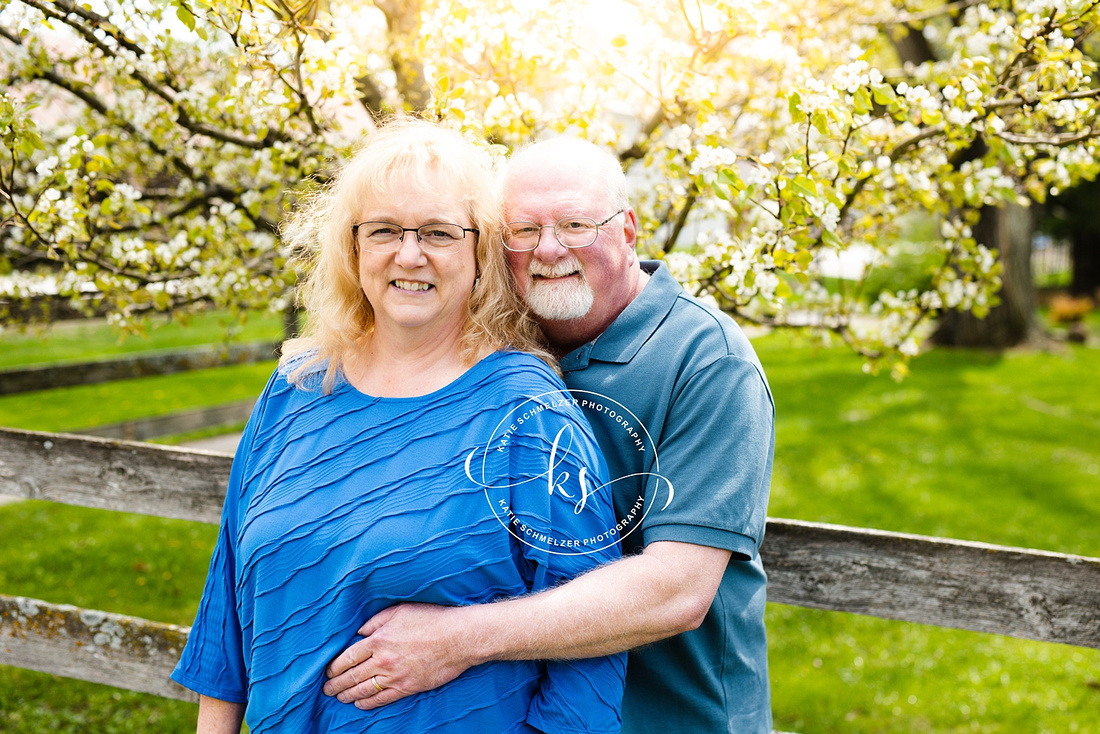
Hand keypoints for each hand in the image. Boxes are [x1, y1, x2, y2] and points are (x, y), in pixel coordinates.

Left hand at [323, 602, 475, 709]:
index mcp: (379, 639)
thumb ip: (376, 620)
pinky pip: (381, 699)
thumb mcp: (400, 611)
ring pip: (363, 690)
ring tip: (338, 697)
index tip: (328, 671)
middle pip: (351, 676)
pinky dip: (366, 703)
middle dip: (335, 684)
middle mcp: (383, 660)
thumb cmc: (432, 619)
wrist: (459, 638)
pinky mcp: (407, 687)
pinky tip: (359, 703)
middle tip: (327, 689)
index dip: (334, 667)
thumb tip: (360, 632)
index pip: (347, 657)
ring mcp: (395, 676)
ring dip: (347, 695)